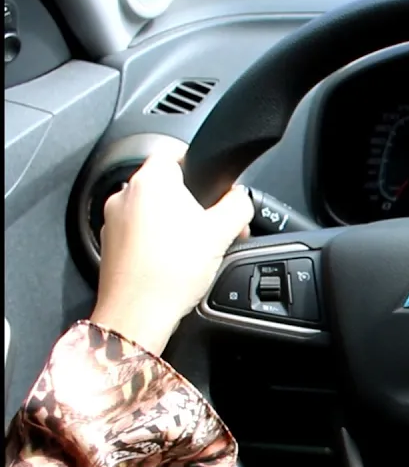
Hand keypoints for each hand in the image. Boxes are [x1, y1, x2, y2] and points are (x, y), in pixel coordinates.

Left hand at [91, 151, 252, 355]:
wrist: (138, 314)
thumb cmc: (172, 271)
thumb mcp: (222, 233)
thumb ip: (238, 206)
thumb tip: (241, 198)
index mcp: (151, 181)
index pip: (174, 152)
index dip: (198, 165)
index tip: (211, 185)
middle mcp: (125, 195)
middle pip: (165, 185)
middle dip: (190, 202)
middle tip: (212, 226)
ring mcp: (113, 220)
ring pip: (151, 211)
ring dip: (172, 223)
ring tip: (193, 250)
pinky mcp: (109, 245)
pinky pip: (137, 234)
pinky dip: (154, 243)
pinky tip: (172, 264)